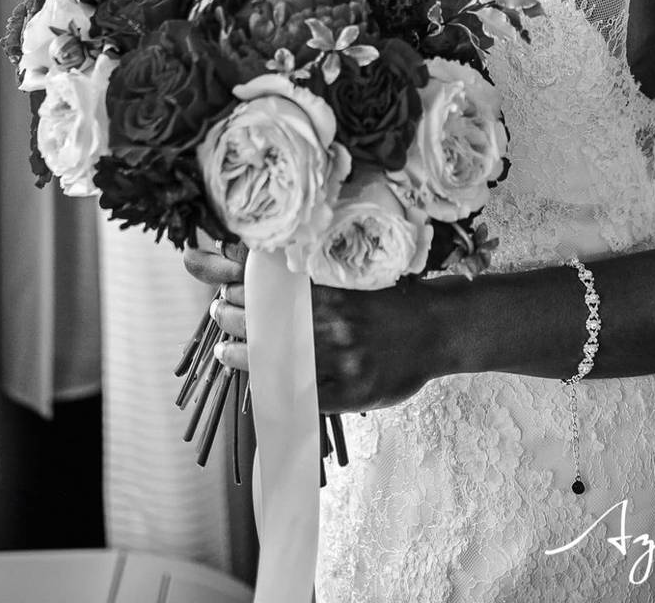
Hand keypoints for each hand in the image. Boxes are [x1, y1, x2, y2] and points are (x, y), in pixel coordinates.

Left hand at [183, 242, 447, 412]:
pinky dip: (273, 388)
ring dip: (239, 353)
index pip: (266, 279)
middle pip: (262, 318)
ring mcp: (342, 357)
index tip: (215, 278)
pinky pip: (301, 394)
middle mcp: (334, 319)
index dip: (230, 276)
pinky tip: (259, 380)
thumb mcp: (351, 272)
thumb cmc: (392, 298)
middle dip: (230, 313)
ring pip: (274, 359)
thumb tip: (253, 260)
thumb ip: (308, 270)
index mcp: (331, 286)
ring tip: (225, 350)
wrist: (438, 327)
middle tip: (220, 310)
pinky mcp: (352, 390)